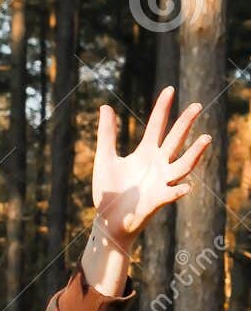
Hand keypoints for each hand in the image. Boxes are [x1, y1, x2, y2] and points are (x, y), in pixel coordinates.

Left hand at [92, 86, 211, 245]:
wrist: (107, 221)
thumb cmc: (108, 191)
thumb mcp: (105, 158)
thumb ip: (107, 134)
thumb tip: (106, 106)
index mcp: (146, 153)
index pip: (157, 126)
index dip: (162, 108)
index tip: (170, 89)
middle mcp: (158, 164)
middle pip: (175, 140)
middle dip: (185, 123)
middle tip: (197, 105)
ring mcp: (161, 182)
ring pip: (183, 165)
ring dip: (195, 153)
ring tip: (205, 138)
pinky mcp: (158, 201)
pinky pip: (171, 194)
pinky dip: (178, 191)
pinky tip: (186, 186)